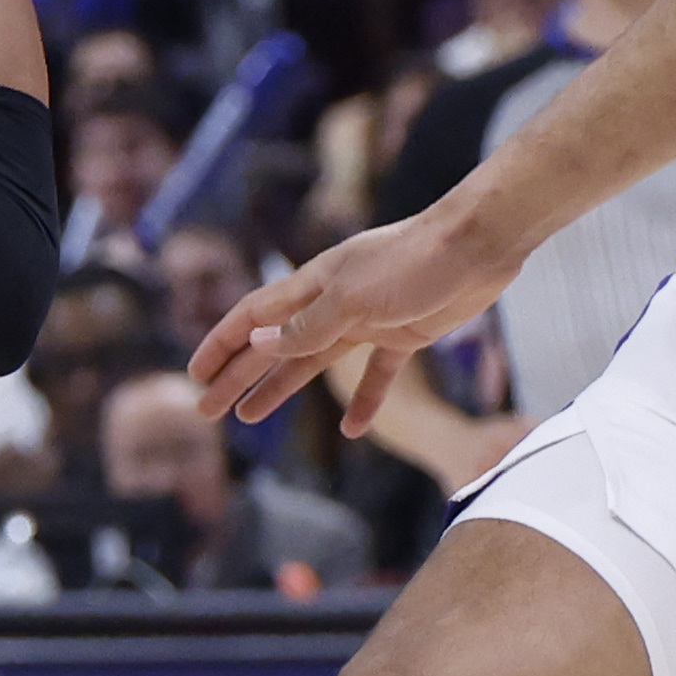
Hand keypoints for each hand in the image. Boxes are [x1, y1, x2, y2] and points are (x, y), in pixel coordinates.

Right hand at [192, 209, 526, 429]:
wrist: (479, 245)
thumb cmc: (414, 262)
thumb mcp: (352, 298)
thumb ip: (307, 326)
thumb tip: (259, 346)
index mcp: (314, 286)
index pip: (253, 317)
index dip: (221, 345)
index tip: (196, 374)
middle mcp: (334, 303)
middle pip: (275, 346)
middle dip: (238, 377)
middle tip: (209, 411)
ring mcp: (369, 320)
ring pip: (315, 363)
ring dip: (280, 388)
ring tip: (249, 417)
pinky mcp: (405, 335)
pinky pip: (377, 375)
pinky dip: (365, 402)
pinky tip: (354, 430)